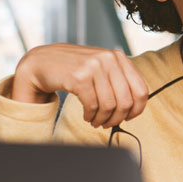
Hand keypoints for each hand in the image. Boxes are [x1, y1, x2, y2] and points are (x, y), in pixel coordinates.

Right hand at [11, 44, 148, 127]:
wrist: (41, 62)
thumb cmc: (74, 68)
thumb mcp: (101, 68)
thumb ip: (118, 81)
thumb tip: (135, 107)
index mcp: (118, 57)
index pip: (141, 88)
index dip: (137, 108)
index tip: (129, 117)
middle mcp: (108, 59)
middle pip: (126, 100)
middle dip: (118, 118)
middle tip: (109, 123)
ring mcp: (93, 66)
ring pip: (109, 105)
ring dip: (103, 119)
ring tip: (96, 121)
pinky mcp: (79, 77)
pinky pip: (92, 105)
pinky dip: (91, 115)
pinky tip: (87, 116)